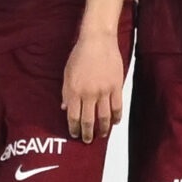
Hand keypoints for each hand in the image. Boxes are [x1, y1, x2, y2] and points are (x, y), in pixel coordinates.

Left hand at [61, 28, 123, 143]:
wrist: (97, 40)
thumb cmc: (80, 54)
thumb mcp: (67, 74)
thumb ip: (66, 92)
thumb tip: (65, 108)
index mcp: (74, 91)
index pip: (73, 116)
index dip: (74, 128)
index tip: (74, 134)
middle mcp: (88, 94)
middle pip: (88, 120)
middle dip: (87, 133)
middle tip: (87, 140)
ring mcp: (104, 91)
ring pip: (104, 117)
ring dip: (103, 129)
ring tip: (102, 135)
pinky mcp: (116, 86)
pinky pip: (117, 107)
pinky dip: (116, 117)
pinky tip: (115, 123)